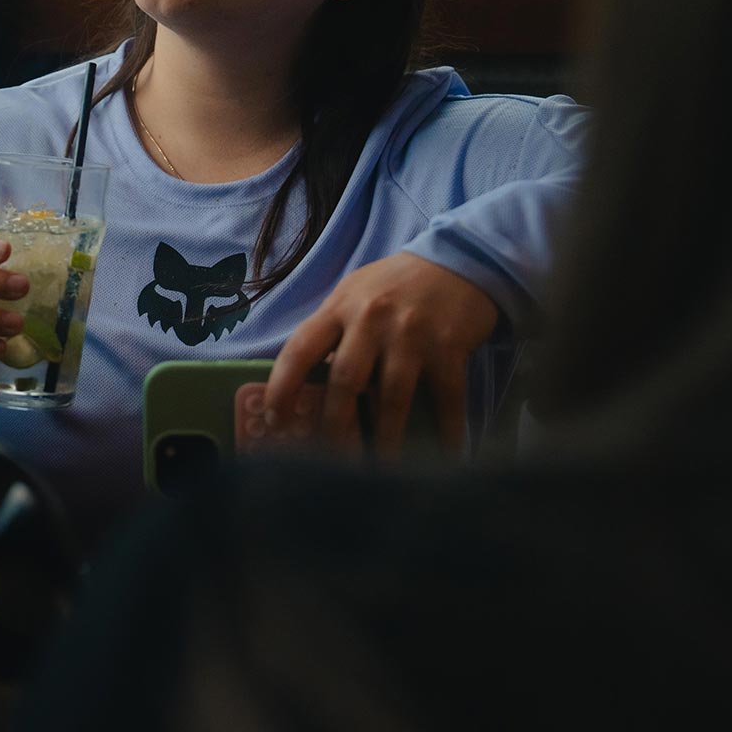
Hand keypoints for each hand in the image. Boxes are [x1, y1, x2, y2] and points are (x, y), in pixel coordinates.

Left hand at [266, 252, 498, 458]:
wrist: (457, 261)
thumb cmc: (395, 286)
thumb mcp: (354, 295)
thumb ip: (332, 332)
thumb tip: (306, 385)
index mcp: (339, 307)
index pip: (299, 349)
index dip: (282, 387)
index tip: (273, 420)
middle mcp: (371, 318)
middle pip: (344, 380)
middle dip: (335, 426)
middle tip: (329, 464)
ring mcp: (411, 332)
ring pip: (391, 397)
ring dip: (386, 438)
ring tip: (381, 470)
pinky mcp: (448, 345)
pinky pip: (445, 397)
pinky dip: (445, 430)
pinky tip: (444, 455)